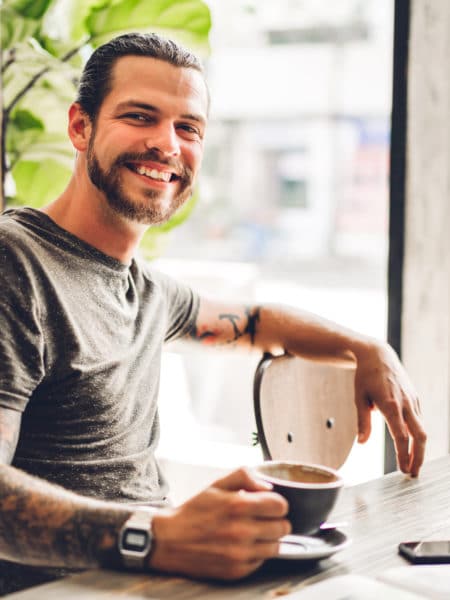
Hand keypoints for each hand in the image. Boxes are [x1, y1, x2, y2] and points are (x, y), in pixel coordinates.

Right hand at [149, 468, 289, 579]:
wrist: (170, 540)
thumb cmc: (194, 511)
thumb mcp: (216, 485)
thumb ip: (244, 477)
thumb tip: (268, 486)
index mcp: (238, 506)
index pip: (281, 506)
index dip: (277, 503)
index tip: (269, 504)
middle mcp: (242, 531)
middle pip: (283, 527)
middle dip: (275, 520)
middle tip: (262, 518)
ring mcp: (240, 554)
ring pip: (277, 546)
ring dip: (269, 538)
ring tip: (253, 532)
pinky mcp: (237, 571)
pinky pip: (262, 561)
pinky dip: (256, 553)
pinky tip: (242, 545)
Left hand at [354, 341, 425, 476]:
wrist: (378, 354)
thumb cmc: (365, 376)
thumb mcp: (359, 398)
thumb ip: (362, 421)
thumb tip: (362, 443)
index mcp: (391, 404)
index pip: (401, 436)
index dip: (403, 455)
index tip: (403, 470)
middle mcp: (406, 403)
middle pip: (420, 436)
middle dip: (418, 457)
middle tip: (413, 474)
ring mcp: (413, 400)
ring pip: (422, 429)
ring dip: (419, 448)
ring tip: (413, 464)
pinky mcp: (415, 398)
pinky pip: (419, 419)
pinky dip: (417, 434)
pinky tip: (411, 444)